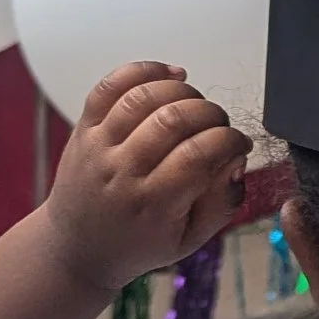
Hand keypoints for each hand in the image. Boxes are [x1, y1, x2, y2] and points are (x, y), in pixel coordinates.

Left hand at [45, 65, 248, 296]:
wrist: (79, 248)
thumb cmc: (138, 243)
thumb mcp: (191, 241)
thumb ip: (223, 203)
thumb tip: (237, 161)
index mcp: (152, 204)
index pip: (198, 155)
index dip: (230, 140)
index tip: (239, 144)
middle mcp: (121, 172)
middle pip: (173, 120)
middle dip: (211, 113)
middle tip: (219, 125)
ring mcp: (99, 147)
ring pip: (143, 96)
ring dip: (182, 90)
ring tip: (196, 105)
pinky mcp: (84, 129)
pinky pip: (108, 86)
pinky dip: (142, 70)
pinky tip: (168, 75)